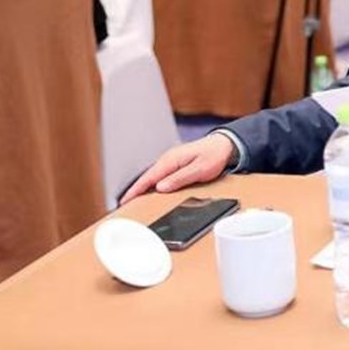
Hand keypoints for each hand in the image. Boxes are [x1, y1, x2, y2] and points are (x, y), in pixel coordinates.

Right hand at [120, 135, 235, 203]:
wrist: (225, 144)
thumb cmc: (213, 155)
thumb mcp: (199, 169)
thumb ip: (179, 178)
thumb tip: (160, 187)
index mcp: (171, 160)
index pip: (148, 178)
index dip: (135, 190)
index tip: (124, 201)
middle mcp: (168, 160)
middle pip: (147, 177)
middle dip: (135, 190)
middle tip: (124, 205)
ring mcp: (171, 161)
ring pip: (152, 177)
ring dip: (142, 188)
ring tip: (133, 201)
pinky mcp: (176, 164)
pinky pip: (160, 175)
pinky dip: (152, 184)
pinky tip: (150, 191)